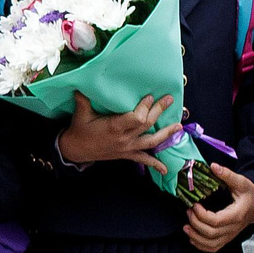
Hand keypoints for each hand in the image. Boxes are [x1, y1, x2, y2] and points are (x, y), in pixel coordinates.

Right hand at [57, 92, 179, 169]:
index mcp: (114, 127)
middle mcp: (124, 138)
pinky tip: (165, 169)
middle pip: (147, 124)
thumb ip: (83, 99)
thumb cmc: (79, 130)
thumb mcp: (80, 114)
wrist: (75, 150)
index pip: (137, 118)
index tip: (149, 96)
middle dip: (159, 110)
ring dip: (166, 134)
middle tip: (168, 99)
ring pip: (151, 141)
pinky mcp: (127, 154)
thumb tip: (82, 83)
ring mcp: (127, 147)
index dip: (145, 107)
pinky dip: (155, 164)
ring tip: (178, 126)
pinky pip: (143, 159)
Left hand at [181, 163, 253, 252]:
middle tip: (188, 211)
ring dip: (196, 237)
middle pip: (212, 233)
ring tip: (186, 226)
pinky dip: (201, 245)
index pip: (217, 221)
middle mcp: (234, 228)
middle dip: (196, 223)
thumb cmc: (250, 193)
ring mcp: (230, 235)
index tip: (194, 205)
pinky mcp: (227, 237)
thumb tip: (213, 166)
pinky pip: (213, 247)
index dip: (202, 215)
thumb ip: (227, 175)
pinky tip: (192, 237)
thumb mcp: (241, 182)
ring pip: (211, 244)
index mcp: (237, 215)